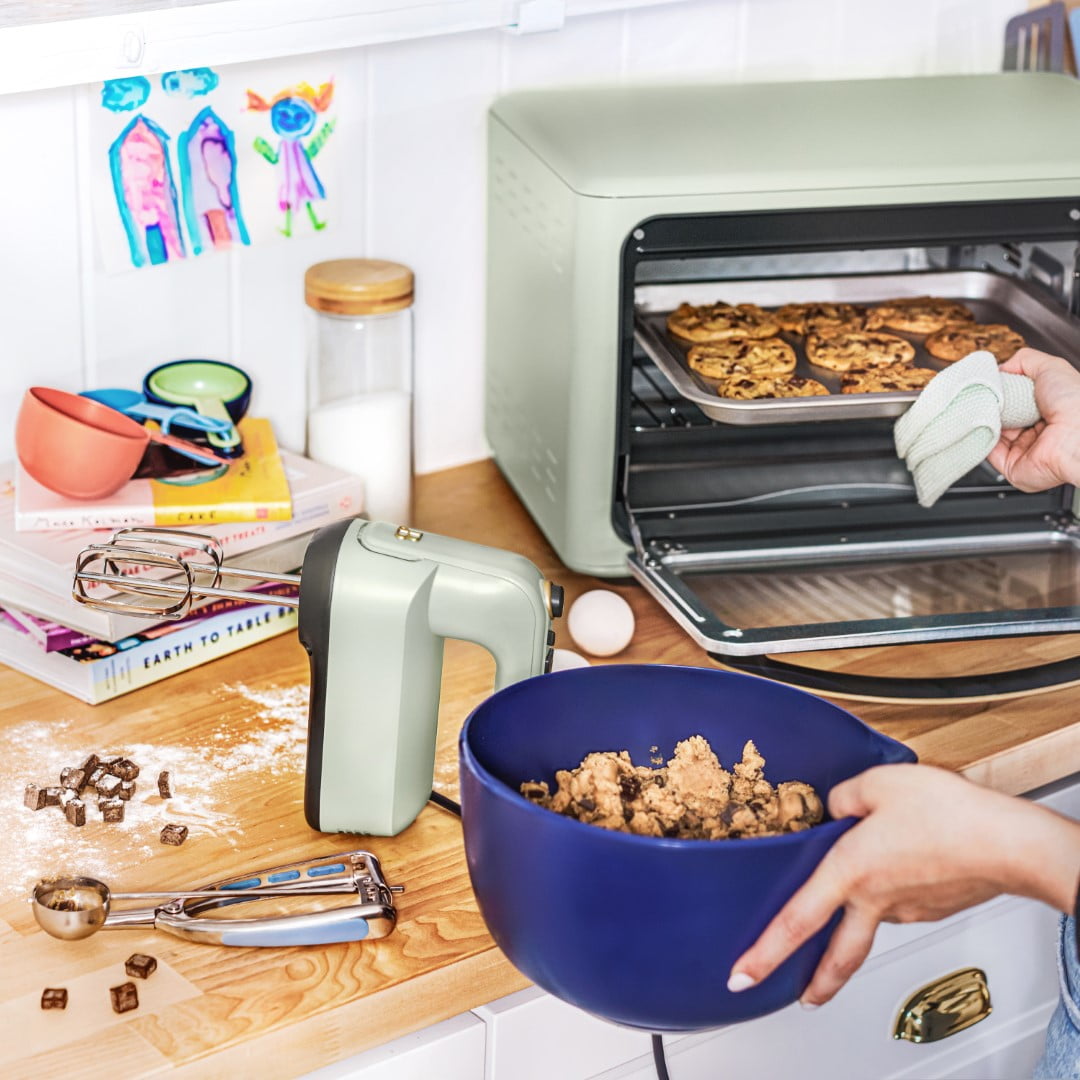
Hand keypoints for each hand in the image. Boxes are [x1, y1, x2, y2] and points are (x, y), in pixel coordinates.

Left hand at [727, 763, 1079, 1007]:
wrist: (1008, 841)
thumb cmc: (947, 813)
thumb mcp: (878, 783)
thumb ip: (845, 795)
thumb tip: (836, 806)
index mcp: (849, 872)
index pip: (796, 921)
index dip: (765, 952)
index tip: (742, 975)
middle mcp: (876, 900)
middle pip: (839, 954)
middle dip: (818, 981)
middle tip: (802, 996)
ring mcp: (907, 908)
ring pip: (874, 917)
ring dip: (863, 911)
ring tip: (865, 882)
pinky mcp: (934, 905)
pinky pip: (904, 898)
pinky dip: (898, 886)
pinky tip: (907, 864)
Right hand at [985, 347, 1079, 490]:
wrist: (1077, 435)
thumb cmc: (1075, 404)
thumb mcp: (1051, 368)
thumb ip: (1025, 361)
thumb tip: (1001, 367)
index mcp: (1050, 410)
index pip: (1017, 400)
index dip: (1002, 391)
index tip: (990, 383)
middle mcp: (1039, 432)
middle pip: (1003, 417)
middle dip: (991, 406)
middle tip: (983, 395)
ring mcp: (1026, 450)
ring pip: (993, 434)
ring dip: (984, 421)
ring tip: (981, 408)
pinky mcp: (1013, 467)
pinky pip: (989, 454)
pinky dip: (981, 439)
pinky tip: (980, 425)